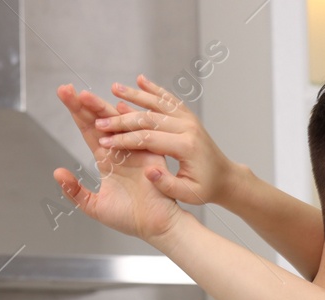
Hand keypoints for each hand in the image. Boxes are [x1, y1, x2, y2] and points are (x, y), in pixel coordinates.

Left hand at [51, 83, 184, 242]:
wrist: (156, 228)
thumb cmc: (130, 219)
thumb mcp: (94, 206)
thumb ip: (75, 191)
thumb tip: (57, 172)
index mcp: (107, 159)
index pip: (88, 130)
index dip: (76, 113)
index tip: (64, 94)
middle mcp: (120, 150)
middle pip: (100, 121)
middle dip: (84, 104)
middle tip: (67, 89)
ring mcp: (136, 151)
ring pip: (117, 123)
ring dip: (100, 109)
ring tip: (84, 95)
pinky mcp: (152, 155)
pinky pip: (140, 135)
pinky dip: (130, 122)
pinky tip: (118, 107)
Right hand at [89, 75, 241, 207]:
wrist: (225, 177)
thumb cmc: (205, 188)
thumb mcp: (189, 194)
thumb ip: (168, 185)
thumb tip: (148, 170)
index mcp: (186, 146)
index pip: (149, 139)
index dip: (125, 139)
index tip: (104, 141)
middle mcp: (188, 128)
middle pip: (149, 118)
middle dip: (122, 119)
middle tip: (99, 120)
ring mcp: (188, 119)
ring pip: (158, 103)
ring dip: (135, 94)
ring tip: (113, 88)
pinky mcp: (188, 116)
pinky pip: (169, 99)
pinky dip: (154, 89)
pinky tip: (140, 79)